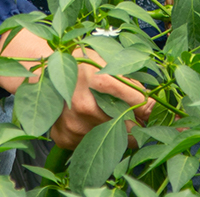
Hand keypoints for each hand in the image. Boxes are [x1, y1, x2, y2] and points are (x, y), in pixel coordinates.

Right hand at [0, 27, 153, 149]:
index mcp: (97, 78)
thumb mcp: (103, 56)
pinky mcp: (64, 138)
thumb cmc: (75, 60)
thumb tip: (155, 102)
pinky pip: (92, 143)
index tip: (162, 112)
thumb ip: (129, 77)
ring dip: (119, 131)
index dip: (153, 108)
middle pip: (129, 126)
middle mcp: (84, 104)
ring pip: (113, 139)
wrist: (38, 71)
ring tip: (111, 114)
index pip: (139, 101)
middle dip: (140, 123)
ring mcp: (73, 125)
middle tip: (142, 118)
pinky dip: (97, 136)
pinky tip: (91, 121)